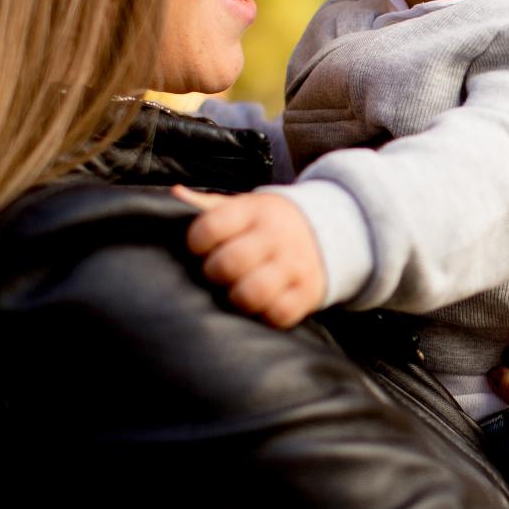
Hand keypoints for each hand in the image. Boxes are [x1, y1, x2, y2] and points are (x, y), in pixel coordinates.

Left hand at [173, 186, 326, 328]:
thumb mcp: (246, 206)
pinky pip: (280, 313)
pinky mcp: (308, 290)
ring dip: (238, 297)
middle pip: (230, 262)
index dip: (196, 241)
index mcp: (255, 210)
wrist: (331, 227)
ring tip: (238, 292)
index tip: (200, 248)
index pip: (211, 226)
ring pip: (254, 292)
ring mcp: (295, 264)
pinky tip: (262, 304)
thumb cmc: (271, 222)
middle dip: (214, 272)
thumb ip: (209, 205)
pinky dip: (265, 314)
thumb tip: (176, 194)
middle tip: (218, 273)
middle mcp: (276, 235)